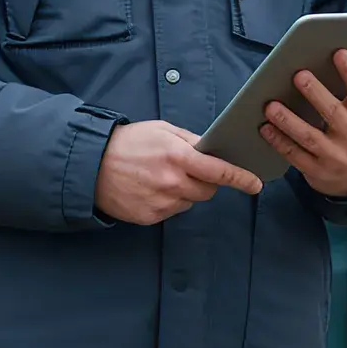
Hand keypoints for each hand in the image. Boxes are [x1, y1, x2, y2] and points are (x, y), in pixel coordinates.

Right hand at [95, 119, 263, 225]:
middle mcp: (172, 183)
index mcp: (177, 157)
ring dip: (186, 191)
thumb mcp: (162, 130)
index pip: (219, 171)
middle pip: (208, 190)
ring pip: (191, 201)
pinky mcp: (151, 217)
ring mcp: (162, 203)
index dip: (241, 178)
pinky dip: (169, 201)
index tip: (255, 184)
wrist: (91, 165)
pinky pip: (173, 211)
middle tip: (190, 169)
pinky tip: (151, 188)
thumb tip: (214, 150)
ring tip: (162, 176)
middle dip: (207, 180)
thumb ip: (191, 140)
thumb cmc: (128, 142)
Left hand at [260, 50, 346, 198]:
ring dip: (288, 120)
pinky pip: (294, 154)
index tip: (338, 52)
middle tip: (298, 75)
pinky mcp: (317, 171)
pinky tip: (265, 127)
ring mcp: (335, 157)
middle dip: (315, 93)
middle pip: (333, 113)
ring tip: (270, 105)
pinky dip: (278, 140)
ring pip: (309, 136)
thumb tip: (319, 62)